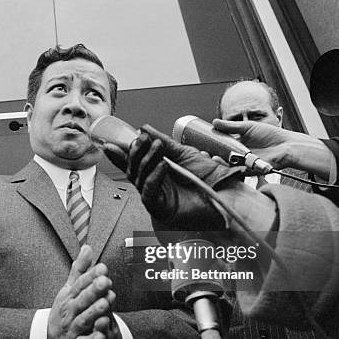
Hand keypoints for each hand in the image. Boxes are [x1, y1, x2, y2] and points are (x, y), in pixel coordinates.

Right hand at [48, 246, 113, 338]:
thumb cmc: (64, 310)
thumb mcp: (69, 289)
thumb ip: (80, 269)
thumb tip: (88, 247)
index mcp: (69, 296)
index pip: (80, 284)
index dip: (91, 276)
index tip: (103, 267)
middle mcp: (69, 311)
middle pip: (82, 300)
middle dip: (93, 291)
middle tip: (106, 281)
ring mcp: (72, 329)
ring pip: (83, 320)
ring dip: (94, 312)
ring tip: (106, 303)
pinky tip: (101, 335)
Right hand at [104, 124, 242, 229]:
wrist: (228, 195)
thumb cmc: (212, 178)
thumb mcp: (185, 153)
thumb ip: (164, 142)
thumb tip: (144, 129)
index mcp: (159, 174)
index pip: (136, 164)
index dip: (122, 155)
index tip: (109, 145)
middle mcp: (156, 187)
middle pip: (133, 172)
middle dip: (134, 154)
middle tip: (139, 140)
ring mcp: (158, 199)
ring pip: (140, 181)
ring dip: (146, 161)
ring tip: (156, 147)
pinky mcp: (162, 210)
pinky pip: (150, 194)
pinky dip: (154, 178)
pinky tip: (161, 165)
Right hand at [212, 119, 331, 178]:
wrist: (287, 145)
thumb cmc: (271, 136)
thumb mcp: (248, 127)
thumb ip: (231, 127)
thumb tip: (214, 122)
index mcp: (237, 146)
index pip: (220, 147)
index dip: (209, 147)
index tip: (199, 145)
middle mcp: (238, 156)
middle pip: (220, 157)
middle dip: (209, 156)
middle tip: (201, 152)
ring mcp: (243, 163)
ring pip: (226, 165)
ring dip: (217, 162)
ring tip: (209, 157)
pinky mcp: (249, 170)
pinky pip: (236, 170)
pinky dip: (229, 167)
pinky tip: (222, 162)